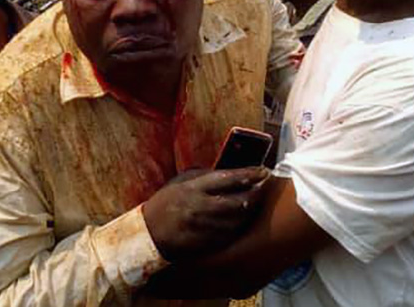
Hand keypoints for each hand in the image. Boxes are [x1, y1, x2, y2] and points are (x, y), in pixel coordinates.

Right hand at [143, 167, 268, 261]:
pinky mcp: (205, 243)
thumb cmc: (166, 202)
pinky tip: (243, 220)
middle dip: (256, 193)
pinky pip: (230, 235)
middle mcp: (199, 207)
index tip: (263, 170)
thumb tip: (231, 171)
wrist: (149, 232)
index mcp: (193, 188)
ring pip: (237, 220)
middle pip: (238, 201)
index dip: (249, 174)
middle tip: (265, 186)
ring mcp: (203, 227)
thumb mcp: (181, 182)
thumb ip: (204, 176)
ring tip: (256, 202)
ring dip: (250, 211)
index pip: (227, 179)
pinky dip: (239, 227)